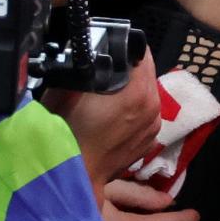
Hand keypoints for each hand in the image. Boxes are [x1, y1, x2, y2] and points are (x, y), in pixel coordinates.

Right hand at [42, 46, 161, 187]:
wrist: (70, 173)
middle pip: (146, 74)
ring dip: (133, 90)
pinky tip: (114, 116)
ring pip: (147, 94)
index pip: (142, 53)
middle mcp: (152, 108)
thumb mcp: (71, 85)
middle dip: (130, 69)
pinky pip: (145, 115)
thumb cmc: (67, 129)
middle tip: (106, 70)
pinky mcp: (148, 143)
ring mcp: (152, 128)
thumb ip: (90, 64)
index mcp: (138, 91)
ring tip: (109, 94)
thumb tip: (95, 52)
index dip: (126, 47)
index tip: (112, 47)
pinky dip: (134, 111)